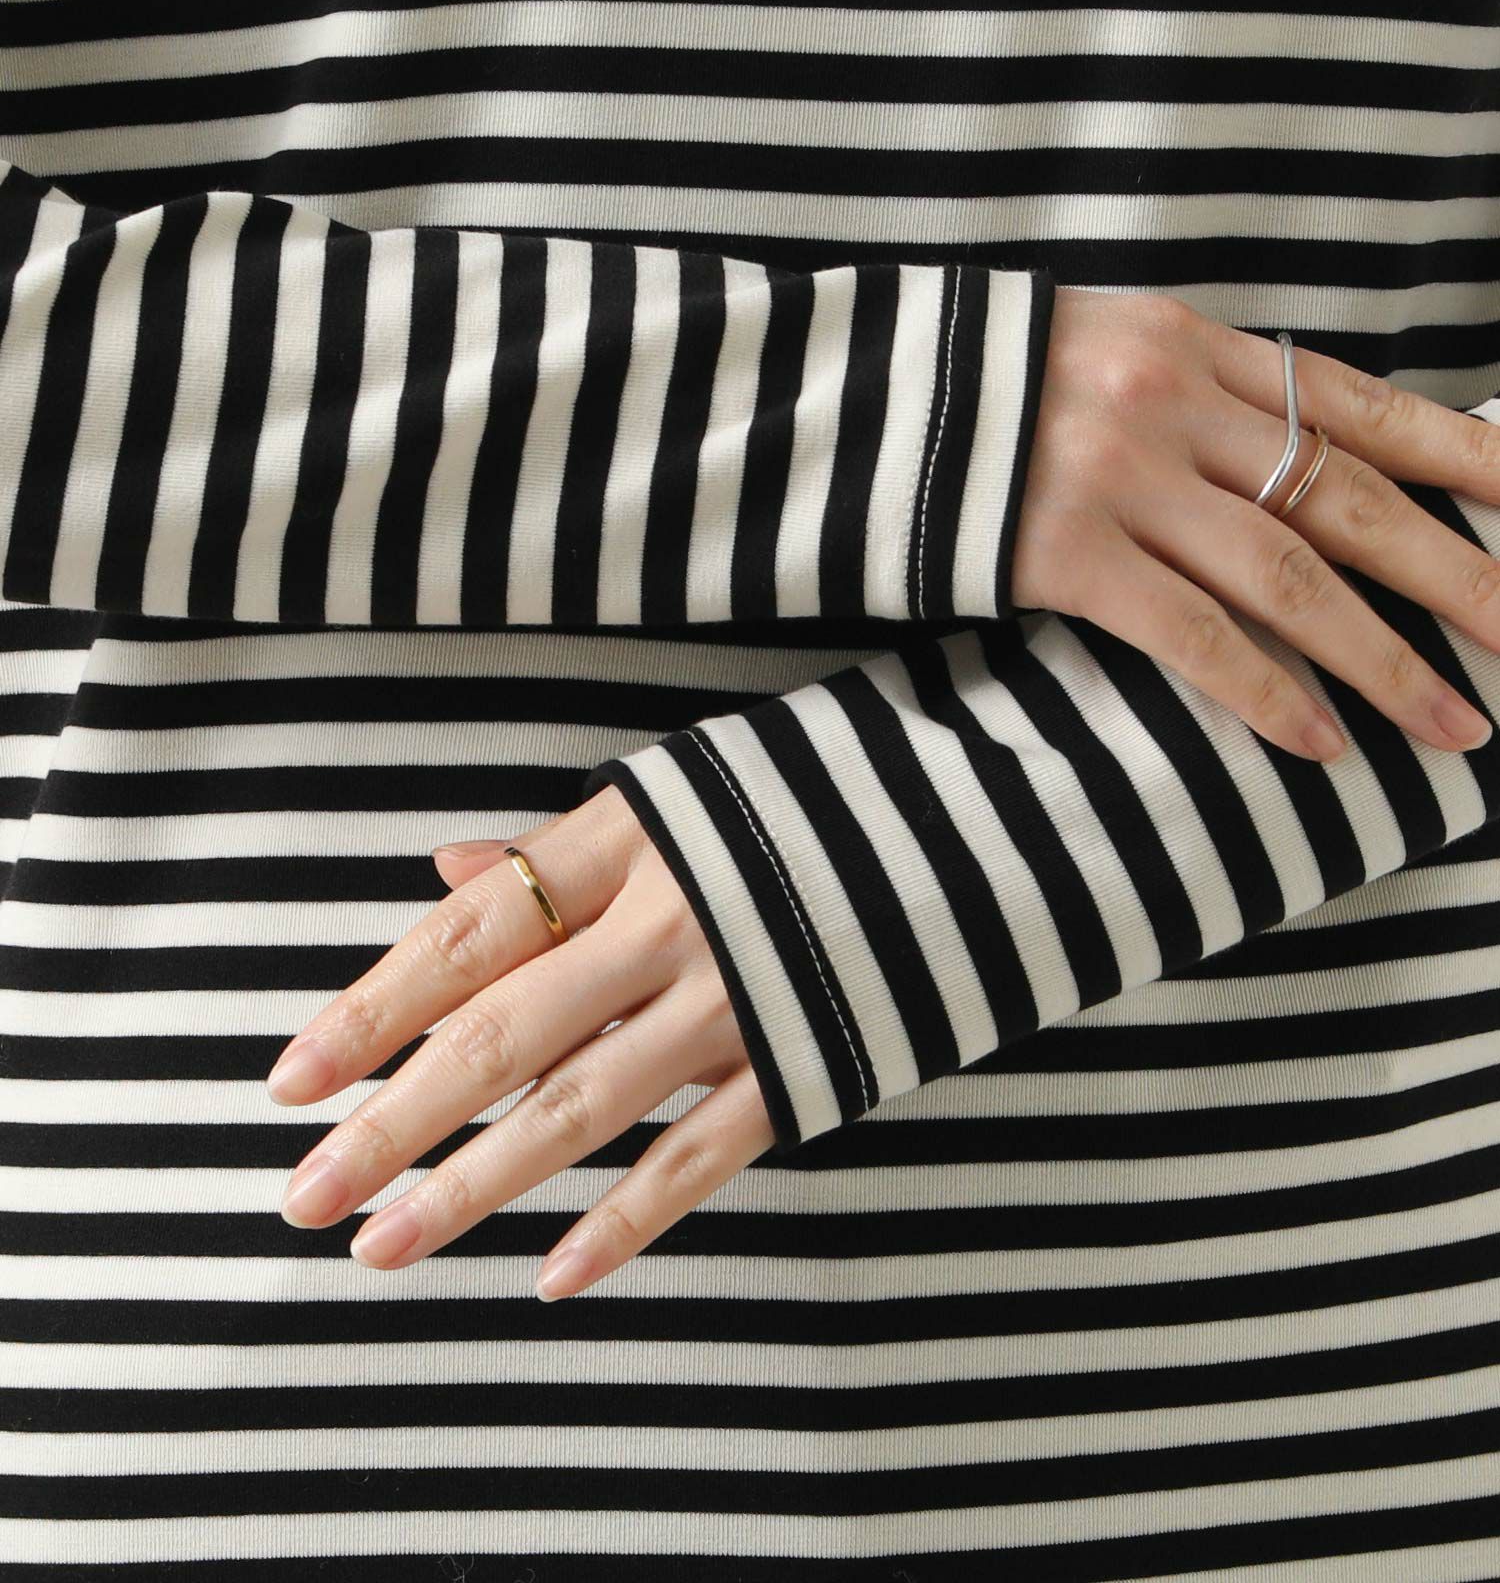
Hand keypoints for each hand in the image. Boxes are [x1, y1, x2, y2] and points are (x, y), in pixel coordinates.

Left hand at [263, 782, 769, 1297]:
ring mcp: (734, 997)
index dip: (374, 1009)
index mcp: (625, 840)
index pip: (469, 934)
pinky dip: (626, 1223)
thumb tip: (443, 874)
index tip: (290, 1083)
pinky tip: (550, 1280)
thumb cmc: (796, 801)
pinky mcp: (799, 1061)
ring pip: (580, 1105)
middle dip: (394, 1121)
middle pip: (502, 1031)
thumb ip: (555, 851)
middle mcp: (667, 919)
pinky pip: (698, 1157)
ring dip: (476, 1185)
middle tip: (305, 1195)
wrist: (969, 820)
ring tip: (383, 1247)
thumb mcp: (673, 796)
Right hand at [1011, 288, 1499, 760]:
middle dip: (1456, 574)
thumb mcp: (1102, 350)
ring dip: (1386, 658)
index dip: (1457, 455)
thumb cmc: (981, 382)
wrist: (852, 396)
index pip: (1358, 405)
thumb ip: (1197, 392)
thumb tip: (1293, 452)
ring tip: (1459, 722)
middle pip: (1349, 498)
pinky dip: (1266, 693)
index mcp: (1194, 345)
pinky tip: (1323, 744)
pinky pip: (1192, 634)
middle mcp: (1175, 405)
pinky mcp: (1064, 552)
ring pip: (1291, 576)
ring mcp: (1121, 479)